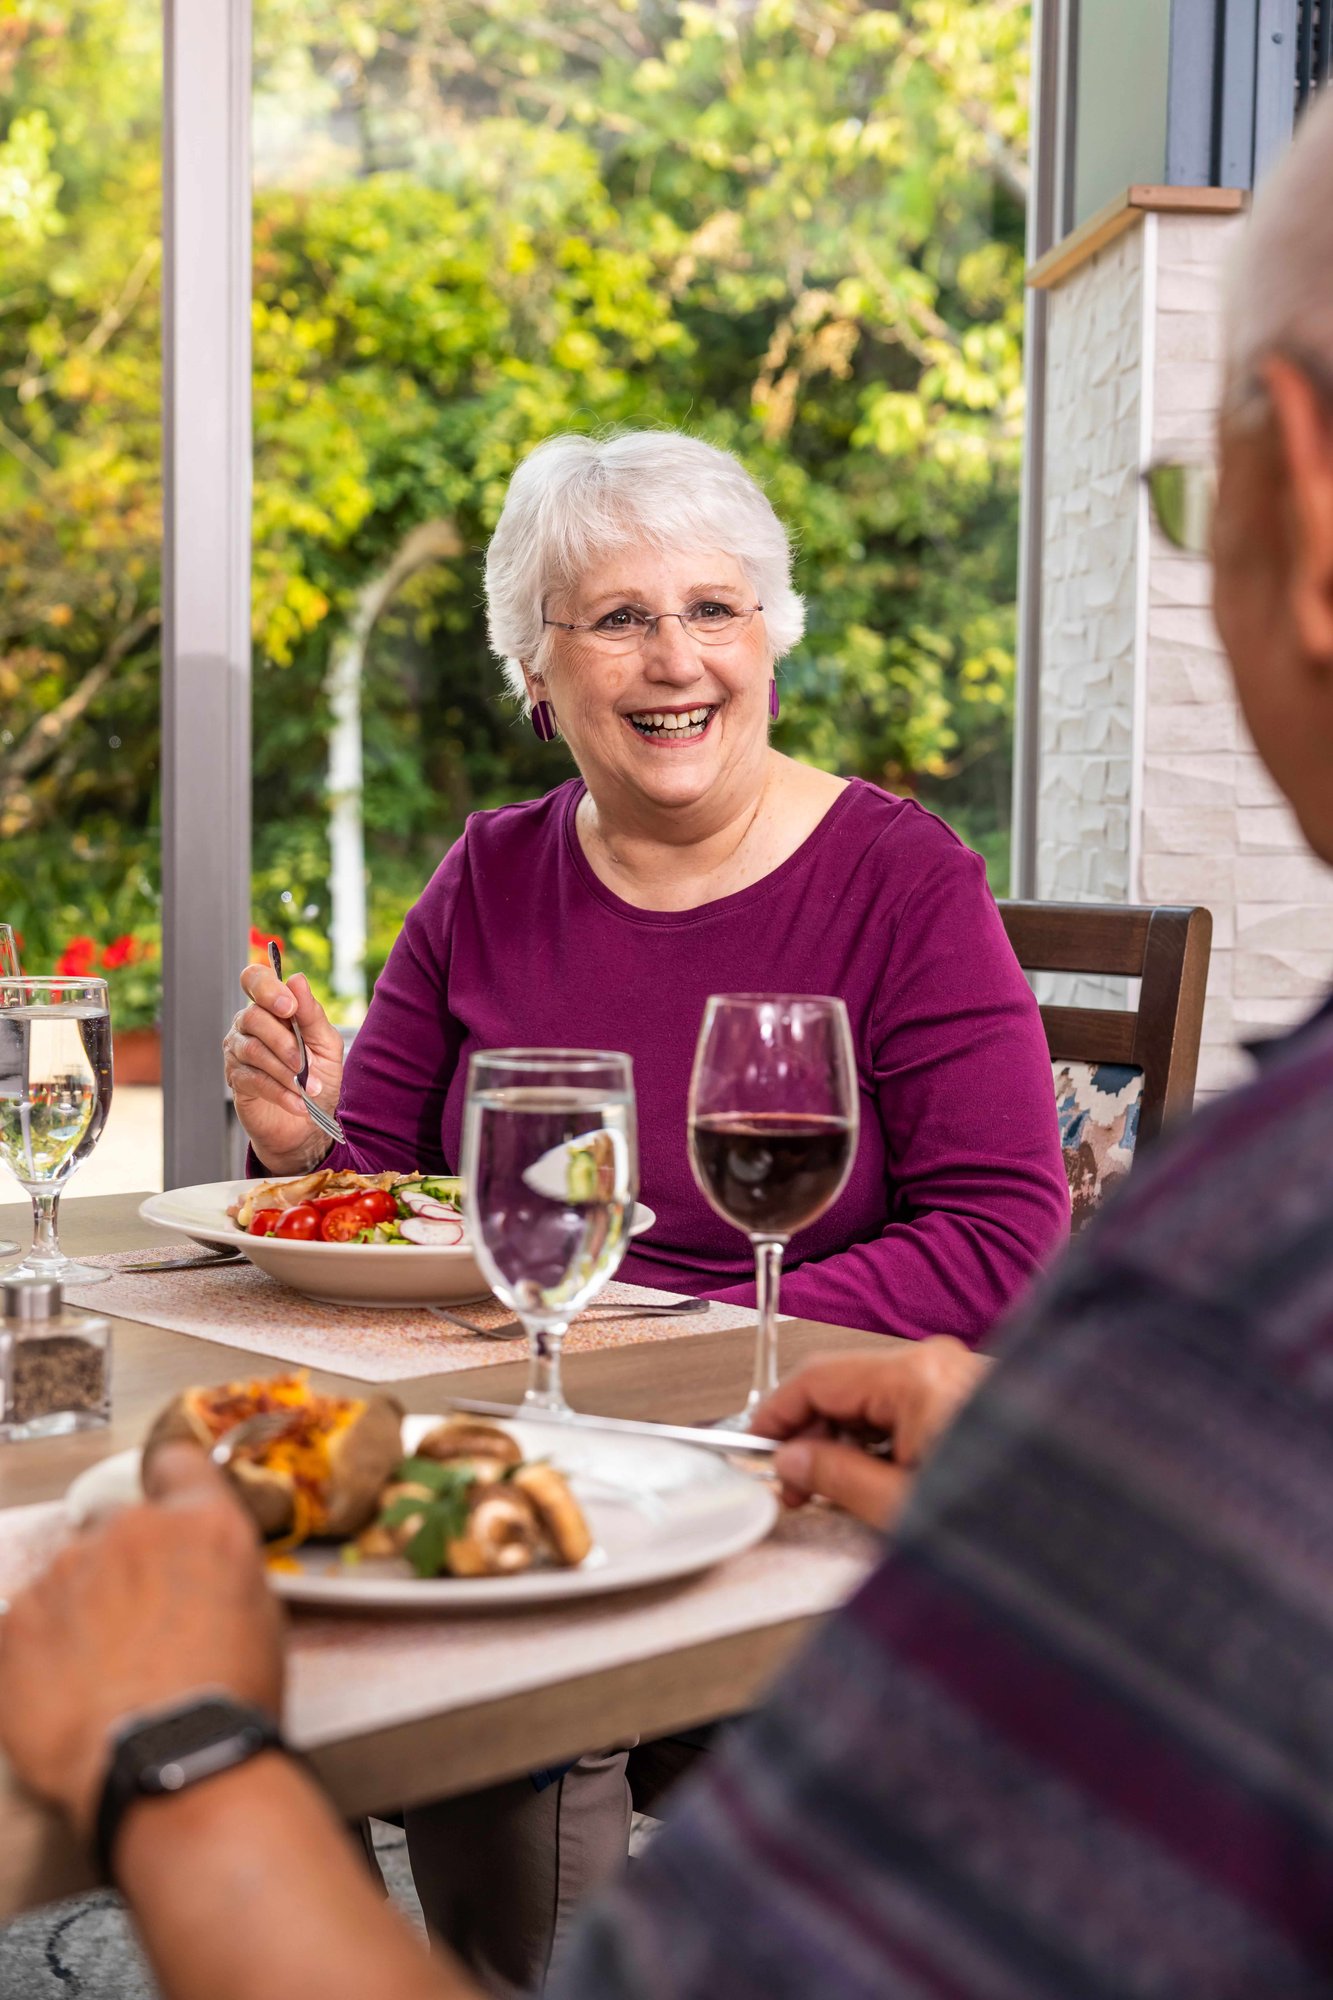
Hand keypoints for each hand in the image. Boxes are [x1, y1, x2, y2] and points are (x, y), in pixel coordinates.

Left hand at [0, 1446, 283, 1843]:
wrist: (168, 1763)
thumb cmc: (226, 1702)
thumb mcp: (262, 1617)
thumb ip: (223, 1571)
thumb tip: (203, 1574)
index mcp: (200, 1523)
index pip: (177, 1464)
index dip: (173, 1486)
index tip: (170, 1511)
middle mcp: (130, 1531)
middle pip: (120, 1530)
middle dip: (129, 1569)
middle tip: (146, 1630)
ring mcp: (65, 1573)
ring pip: (71, 1579)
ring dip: (86, 1612)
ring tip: (108, 1676)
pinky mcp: (15, 1623)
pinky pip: (29, 1624)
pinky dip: (44, 1652)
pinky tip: (73, 1694)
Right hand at [223, 963, 344, 1172]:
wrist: (309, 1122)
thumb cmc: (318, 1077)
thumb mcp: (326, 1044)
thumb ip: (311, 1014)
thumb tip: (296, 980)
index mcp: (272, 1008)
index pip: (254, 979)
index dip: (266, 988)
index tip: (289, 1007)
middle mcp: (249, 1024)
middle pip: (253, 1017)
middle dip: (284, 1042)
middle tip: (305, 1064)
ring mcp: (238, 1050)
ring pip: (253, 1050)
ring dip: (285, 1071)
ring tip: (308, 1088)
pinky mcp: (235, 1078)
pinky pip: (253, 1079)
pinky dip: (280, 1092)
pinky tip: (298, 1103)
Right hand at [750, 1338, 988, 1530]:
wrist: (1084, 1525)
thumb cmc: (1008, 1520)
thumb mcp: (902, 1508)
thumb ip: (837, 1478)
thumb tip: (794, 1462)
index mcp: (917, 1379)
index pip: (815, 1379)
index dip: (774, 1415)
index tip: (752, 1447)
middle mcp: (941, 1363)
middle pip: (845, 1385)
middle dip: (811, 1435)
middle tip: (793, 1486)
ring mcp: (963, 1375)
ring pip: (878, 1398)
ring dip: (849, 1441)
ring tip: (840, 1493)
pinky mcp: (979, 1394)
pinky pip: (912, 1405)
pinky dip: (886, 1439)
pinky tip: (882, 1480)